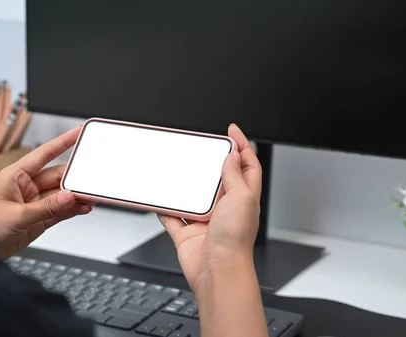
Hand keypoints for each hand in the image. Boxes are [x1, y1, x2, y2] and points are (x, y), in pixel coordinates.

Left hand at [0, 127, 92, 258]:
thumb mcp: (16, 215)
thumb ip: (46, 207)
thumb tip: (69, 197)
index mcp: (16, 176)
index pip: (44, 153)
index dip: (63, 142)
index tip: (79, 132)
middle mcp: (26, 187)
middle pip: (58, 177)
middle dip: (75, 178)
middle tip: (91, 181)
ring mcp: (34, 203)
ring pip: (61, 195)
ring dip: (76, 196)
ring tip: (91, 197)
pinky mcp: (39, 218)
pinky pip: (60, 210)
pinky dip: (73, 209)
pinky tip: (83, 208)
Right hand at [158, 124, 261, 291]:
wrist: (217, 271)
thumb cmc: (235, 241)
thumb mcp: (241, 197)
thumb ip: (235, 175)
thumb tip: (232, 156)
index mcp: (243, 196)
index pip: (247, 165)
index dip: (241, 146)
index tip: (231, 131)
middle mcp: (225, 207)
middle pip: (217, 178)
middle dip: (209, 162)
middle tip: (199, 147)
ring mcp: (205, 220)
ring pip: (192, 196)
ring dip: (183, 184)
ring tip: (176, 168)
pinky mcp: (187, 231)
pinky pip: (172, 215)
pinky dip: (164, 208)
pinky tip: (158, 197)